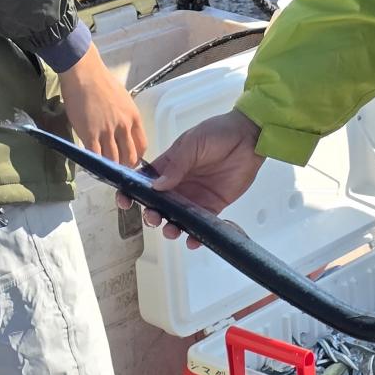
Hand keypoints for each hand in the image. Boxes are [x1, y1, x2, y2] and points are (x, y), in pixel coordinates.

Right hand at [60, 45, 147, 165]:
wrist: (84, 74)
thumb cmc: (102, 82)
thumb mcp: (123, 99)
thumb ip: (125, 117)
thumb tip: (122, 130)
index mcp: (134, 118)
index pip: (142, 146)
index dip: (136, 158)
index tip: (129, 161)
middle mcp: (124, 127)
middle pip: (129, 157)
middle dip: (124, 167)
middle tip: (116, 170)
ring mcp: (107, 132)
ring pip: (113, 160)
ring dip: (108, 168)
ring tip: (102, 170)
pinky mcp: (90, 135)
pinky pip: (95, 157)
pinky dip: (93, 164)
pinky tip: (90, 165)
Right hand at [119, 111, 263, 248]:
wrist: (249, 137)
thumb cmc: (218, 133)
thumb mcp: (193, 143)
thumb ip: (176, 165)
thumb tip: (157, 186)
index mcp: (169, 166)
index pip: (144, 181)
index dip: (131, 192)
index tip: (124, 201)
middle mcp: (178, 184)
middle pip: (157, 205)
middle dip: (150, 214)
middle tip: (154, 217)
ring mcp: (195, 197)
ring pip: (176, 218)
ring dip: (169, 228)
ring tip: (171, 230)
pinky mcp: (213, 207)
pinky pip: (200, 225)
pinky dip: (194, 236)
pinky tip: (192, 240)